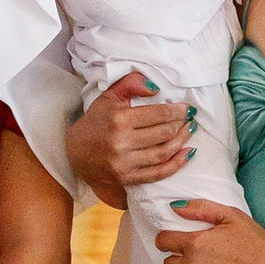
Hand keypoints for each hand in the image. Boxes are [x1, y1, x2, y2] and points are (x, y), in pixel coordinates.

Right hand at [68, 69, 191, 197]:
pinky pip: (158, 173)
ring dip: (182, 141)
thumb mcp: (109, 97)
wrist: (74, 152)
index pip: (158, 114)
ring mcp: (125, 163)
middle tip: (190, 118)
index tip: (186, 108)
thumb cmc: (96, 121)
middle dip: (182, 124)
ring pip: (164, 152)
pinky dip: (176, 164)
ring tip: (189, 131)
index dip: (177, 111)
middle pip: (164, 133)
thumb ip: (131, 85)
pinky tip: (187, 154)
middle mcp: (122, 142)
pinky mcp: (127, 178)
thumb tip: (156, 87)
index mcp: (119, 119)